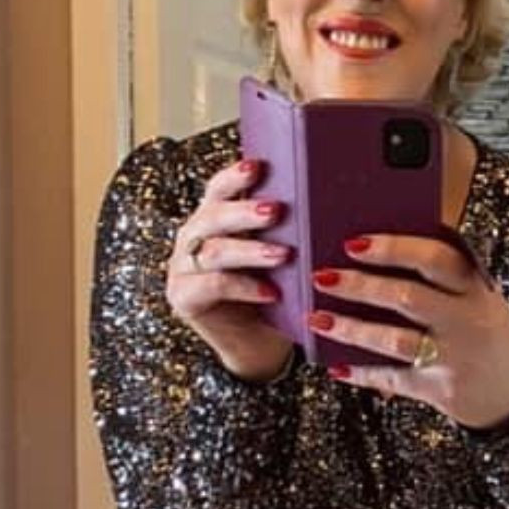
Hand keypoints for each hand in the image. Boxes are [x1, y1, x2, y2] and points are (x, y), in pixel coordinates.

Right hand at [166, 158, 293, 382]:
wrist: (258, 342)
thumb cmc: (273, 290)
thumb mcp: (279, 255)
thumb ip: (286, 229)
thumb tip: (325, 198)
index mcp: (213, 218)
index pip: (218, 188)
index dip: (234, 176)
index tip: (258, 167)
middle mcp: (193, 237)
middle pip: (213, 215)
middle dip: (245, 211)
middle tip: (276, 211)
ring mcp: (183, 267)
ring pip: (214, 250)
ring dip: (250, 251)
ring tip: (283, 254)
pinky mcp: (183, 297)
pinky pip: (212, 286)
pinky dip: (244, 287)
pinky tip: (271, 292)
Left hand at [309, 234, 508, 430]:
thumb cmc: (480, 325)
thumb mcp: (475, 292)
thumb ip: (439, 271)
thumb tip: (372, 243)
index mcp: (474, 285)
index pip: (436, 257)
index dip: (394, 248)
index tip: (354, 242)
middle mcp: (466, 319)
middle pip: (407, 297)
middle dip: (361, 286)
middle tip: (322, 276)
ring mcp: (453, 357)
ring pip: (395, 340)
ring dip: (352, 329)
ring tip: (318, 318)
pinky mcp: (440, 390)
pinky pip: (394, 379)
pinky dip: (363, 373)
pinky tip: (336, 366)